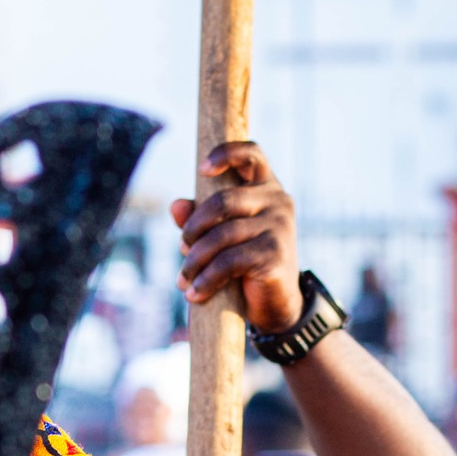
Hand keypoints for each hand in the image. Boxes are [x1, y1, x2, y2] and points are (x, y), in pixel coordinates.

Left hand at [170, 142, 303, 333]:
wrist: (275, 302)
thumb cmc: (242, 260)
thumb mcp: (218, 235)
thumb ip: (197, 217)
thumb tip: (176, 205)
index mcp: (264, 188)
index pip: (252, 154)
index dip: (227, 153)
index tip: (202, 169)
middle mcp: (277, 201)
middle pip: (222, 201)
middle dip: (193, 228)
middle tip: (182, 249)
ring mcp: (279, 226)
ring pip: (221, 235)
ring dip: (194, 261)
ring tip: (184, 280)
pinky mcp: (275, 254)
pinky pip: (228, 261)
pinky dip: (206, 278)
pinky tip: (196, 292)